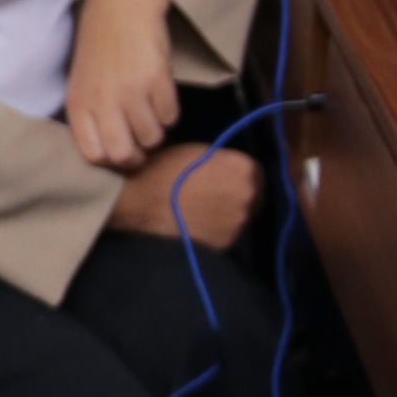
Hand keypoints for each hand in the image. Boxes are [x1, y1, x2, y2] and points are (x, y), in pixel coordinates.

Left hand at [64, 0, 178, 170]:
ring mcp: (130, 91)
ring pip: (152, 138)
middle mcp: (102, 101)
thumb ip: (90, 119)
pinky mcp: (156, 79)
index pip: (93, 156)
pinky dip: (169, 113)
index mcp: (78, 105)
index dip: (112, 162)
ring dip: (156, 132)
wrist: (120, 7)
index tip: (123, 152)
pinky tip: (160, 96)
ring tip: (151, 113)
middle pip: (124, 155)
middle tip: (143, 143)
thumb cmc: (100, 49)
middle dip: (138, 156)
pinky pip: (171, 117)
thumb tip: (110, 155)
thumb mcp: (82, 85)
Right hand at [106, 144, 258, 248]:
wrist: (140, 199)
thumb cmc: (165, 169)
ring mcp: (238, 223)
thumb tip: (230, 172)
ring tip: (202, 212)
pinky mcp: (224, 244)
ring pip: (240, 218)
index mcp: (244, 168)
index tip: (225, 179)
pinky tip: (197, 226)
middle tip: (213, 197)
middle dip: (237, 196)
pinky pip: (226, 235)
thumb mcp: (199, 152)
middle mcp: (248, 196)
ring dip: (227, 215)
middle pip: (252, 197)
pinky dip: (216, 232)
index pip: (256, 174)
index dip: (240, 176)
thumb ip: (223, 161)